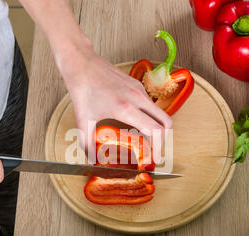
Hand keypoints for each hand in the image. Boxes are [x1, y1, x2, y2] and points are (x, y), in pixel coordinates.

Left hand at [61, 47, 172, 162]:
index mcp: (126, 108)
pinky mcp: (137, 84)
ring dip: (156, 127)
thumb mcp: (83, 120)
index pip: (155, 131)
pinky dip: (149, 116)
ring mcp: (139, 90)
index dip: (158, 147)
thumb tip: (92, 159)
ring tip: (143, 139)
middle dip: (163, 139)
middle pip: (167, 122)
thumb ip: (87, 143)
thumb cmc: (82, 88)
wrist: (81, 63)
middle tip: (153, 150)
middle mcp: (137, 98)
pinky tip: (135, 122)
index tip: (154, 158)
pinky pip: (150, 104)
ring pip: (160, 113)